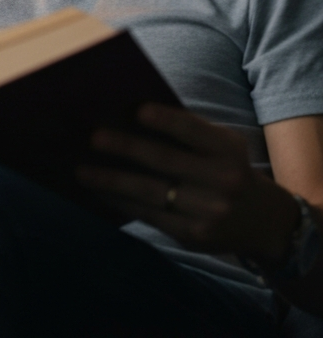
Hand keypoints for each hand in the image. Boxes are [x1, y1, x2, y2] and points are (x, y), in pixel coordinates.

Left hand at [77, 103, 299, 264]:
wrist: (264, 221)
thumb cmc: (227, 168)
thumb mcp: (222, 147)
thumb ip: (188, 132)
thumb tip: (129, 115)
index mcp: (227, 150)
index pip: (194, 131)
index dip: (167, 120)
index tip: (137, 110)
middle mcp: (222, 181)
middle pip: (166, 161)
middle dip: (127, 148)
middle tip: (94, 137)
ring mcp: (208, 212)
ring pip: (151, 193)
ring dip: (112, 181)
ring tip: (82, 171)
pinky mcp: (193, 236)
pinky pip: (150, 216)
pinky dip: (121, 202)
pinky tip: (100, 192)